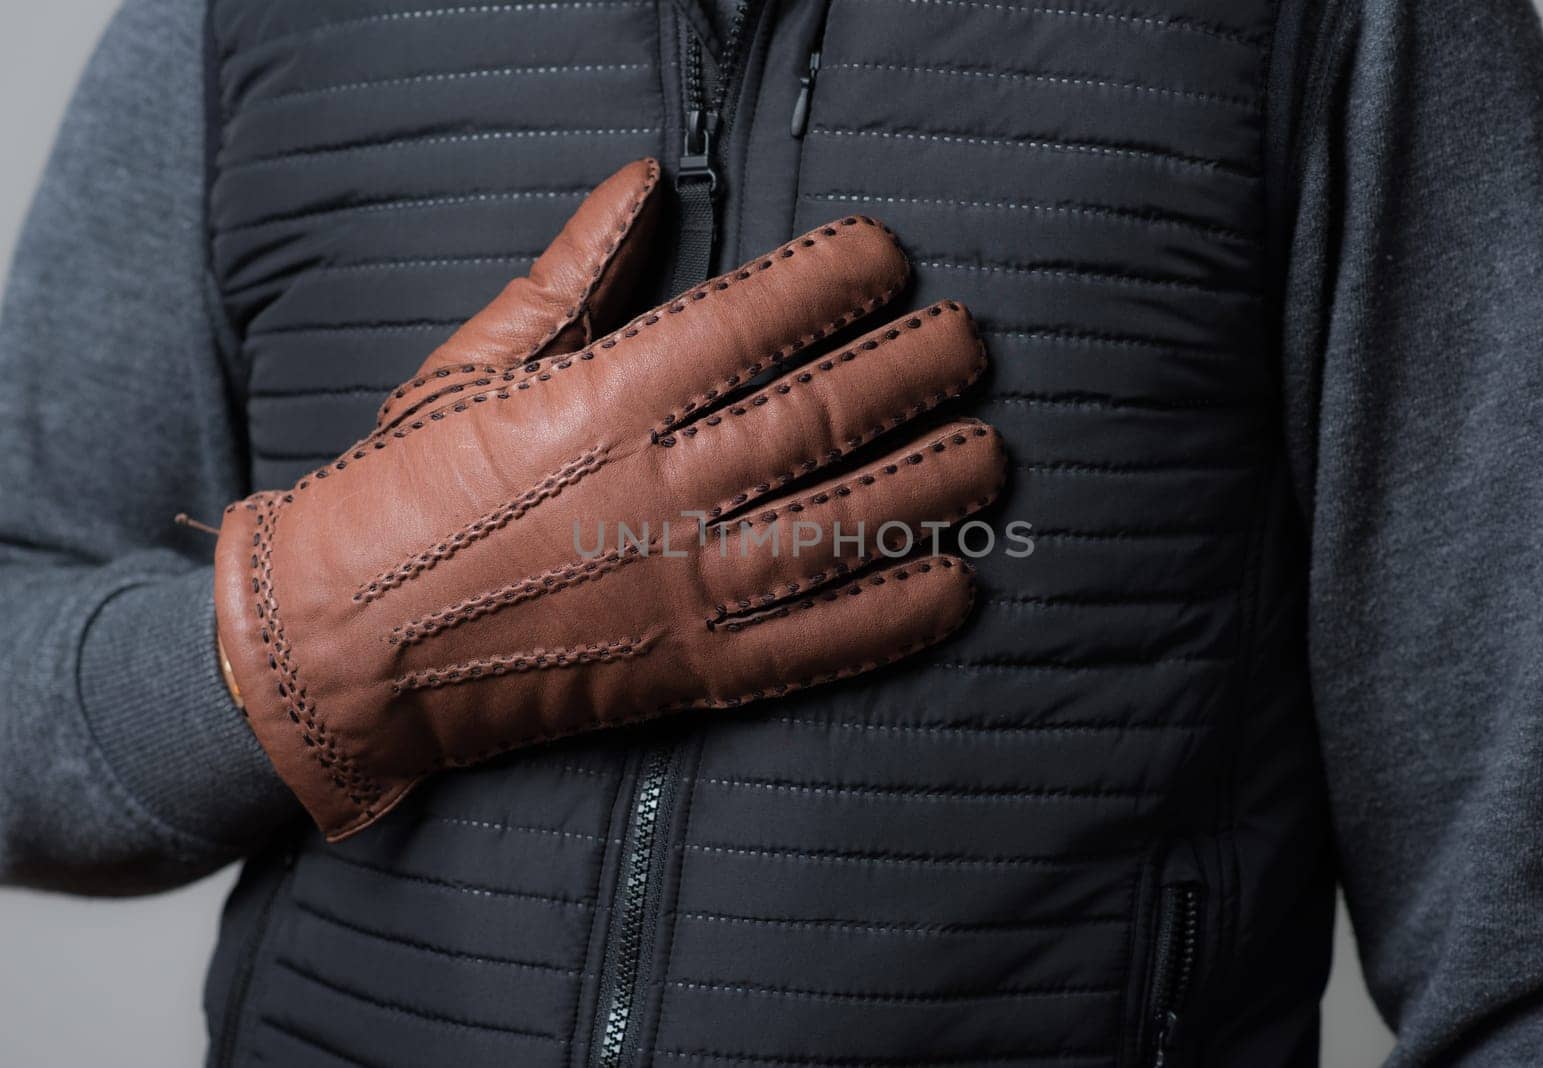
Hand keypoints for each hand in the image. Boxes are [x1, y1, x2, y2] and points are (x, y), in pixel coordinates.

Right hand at [214, 160, 1005, 839]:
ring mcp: (679, 592)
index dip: (834, 278)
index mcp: (601, 403)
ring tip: (991, 450)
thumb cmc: (401, 496)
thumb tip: (643, 183)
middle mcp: (655, 493)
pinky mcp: (688, 677)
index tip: (888, 256)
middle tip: (970, 343)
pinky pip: (813, 649)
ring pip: (842, 529)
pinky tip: (956, 586)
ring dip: (932, 485)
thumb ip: (571, 277)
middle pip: (821, 417)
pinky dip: (892, 619)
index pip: (750, 321)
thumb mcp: (471, 368)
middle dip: (914, 370)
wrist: (341, 650)